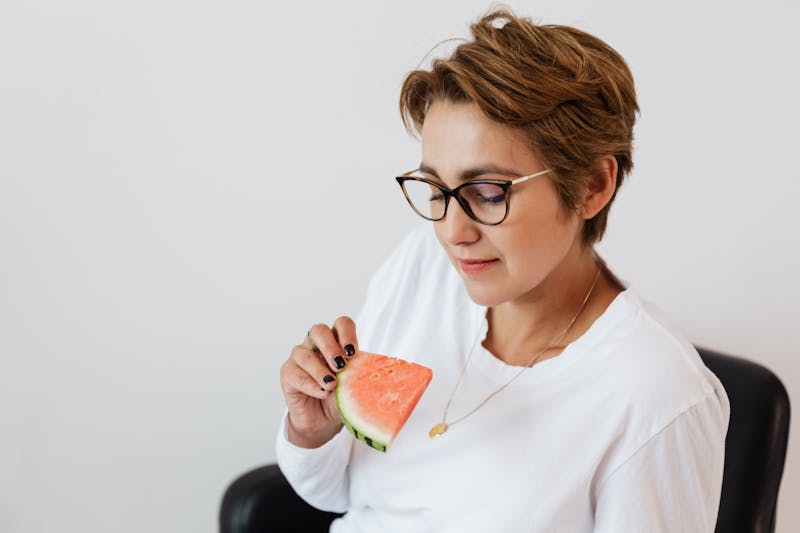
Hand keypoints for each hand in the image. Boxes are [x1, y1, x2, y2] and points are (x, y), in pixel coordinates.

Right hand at [279, 316, 357, 447]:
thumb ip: (359, 372)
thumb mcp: (353, 383)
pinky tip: (322, 392)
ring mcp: (299, 356)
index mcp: (335, 340)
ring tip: (332, 385)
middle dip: (330, 348)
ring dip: (320, 371)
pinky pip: (296, 374)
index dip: (347, 334)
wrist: (323, 420)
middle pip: (319, 331)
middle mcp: (315, 344)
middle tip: (341, 366)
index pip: (341, 324)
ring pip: (305, 355)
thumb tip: (373, 369)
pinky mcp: (287, 373)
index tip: (352, 353)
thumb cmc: (339, 397)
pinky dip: (311, 385)